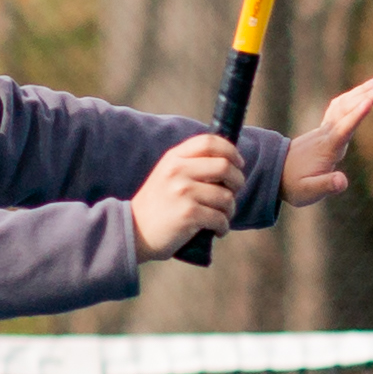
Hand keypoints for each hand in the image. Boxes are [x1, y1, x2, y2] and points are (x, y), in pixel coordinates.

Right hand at [131, 132, 244, 260]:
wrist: (134, 231)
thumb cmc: (158, 205)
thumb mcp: (167, 175)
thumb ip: (191, 164)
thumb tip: (229, 161)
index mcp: (174, 158)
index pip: (209, 142)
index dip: (230, 151)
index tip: (238, 164)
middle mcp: (178, 171)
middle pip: (225, 166)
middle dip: (237, 181)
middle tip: (234, 193)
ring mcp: (183, 192)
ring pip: (226, 196)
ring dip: (230, 209)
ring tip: (222, 216)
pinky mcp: (188, 214)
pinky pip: (220, 218)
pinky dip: (223, 227)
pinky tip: (217, 230)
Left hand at [279, 72, 372, 205]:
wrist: (275, 173)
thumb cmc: (294, 185)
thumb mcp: (308, 192)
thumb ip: (326, 185)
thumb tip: (342, 181)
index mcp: (326, 149)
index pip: (343, 129)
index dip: (356, 115)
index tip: (369, 102)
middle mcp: (326, 134)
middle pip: (347, 110)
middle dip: (367, 96)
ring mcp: (324, 129)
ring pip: (344, 104)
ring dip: (362, 91)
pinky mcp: (324, 129)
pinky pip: (339, 107)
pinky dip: (352, 96)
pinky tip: (361, 92)